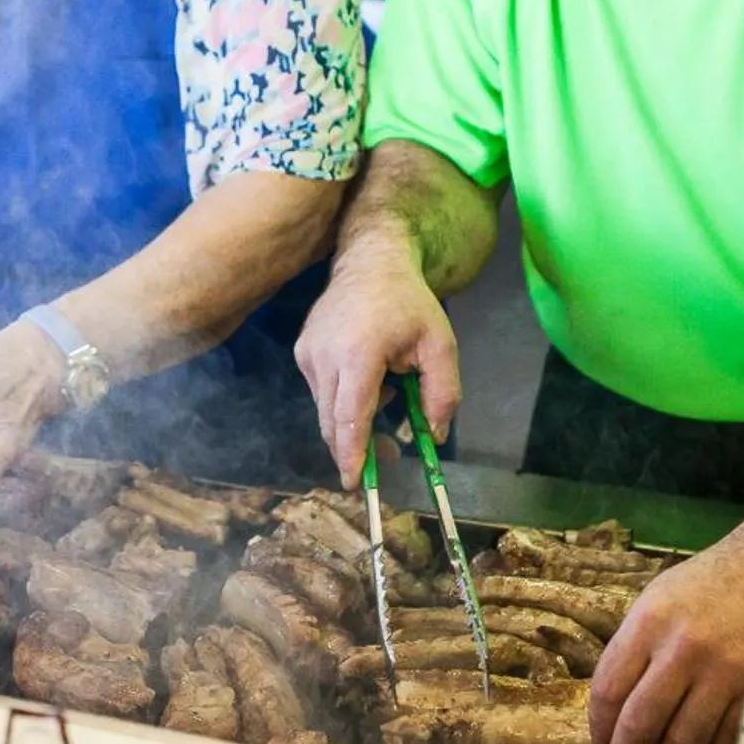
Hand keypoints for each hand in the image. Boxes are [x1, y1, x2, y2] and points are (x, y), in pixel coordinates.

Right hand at [292, 243, 459, 483]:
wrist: (370, 261)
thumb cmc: (409, 304)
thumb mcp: (441, 345)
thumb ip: (442, 393)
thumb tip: (434, 436)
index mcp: (358, 353)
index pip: (349, 416)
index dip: (351, 453)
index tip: (354, 482)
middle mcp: (324, 356)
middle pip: (332, 422)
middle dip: (355, 449)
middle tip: (387, 458)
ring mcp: (308, 354)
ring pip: (325, 410)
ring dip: (352, 420)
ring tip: (389, 392)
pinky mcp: (301, 353)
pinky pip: (320, 392)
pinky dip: (343, 399)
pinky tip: (368, 376)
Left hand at [588, 533, 743, 743]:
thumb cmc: (714, 583)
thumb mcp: (658, 599)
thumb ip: (635, 647)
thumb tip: (612, 704)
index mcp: (649, 623)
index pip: (609, 690)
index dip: (600, 727)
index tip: (600, 743)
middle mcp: (684, 649)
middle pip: (640, 724)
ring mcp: (725, 673)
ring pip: (683, 741)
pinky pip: (725, 740)